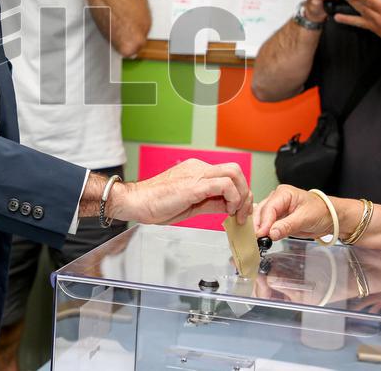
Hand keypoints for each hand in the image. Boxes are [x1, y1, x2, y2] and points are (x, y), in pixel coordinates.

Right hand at [108, 159, 250, 224]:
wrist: (135, 202)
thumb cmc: (155, 204)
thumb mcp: (190, 204)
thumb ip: (210, 202)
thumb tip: (228, 206)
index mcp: (196, 171)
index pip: (228, 175)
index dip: (239, 193)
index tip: (238, 211)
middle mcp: (198, 168)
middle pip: (235, 170)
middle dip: (245, 192)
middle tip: (242, 212)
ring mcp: (196, 174)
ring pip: (234, 173)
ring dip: (241, 195)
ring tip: (236, 213)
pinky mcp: (194, 185)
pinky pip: (224, 185)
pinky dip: (233, 198)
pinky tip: (228, 211)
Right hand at [254, 184, 332, 240]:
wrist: (329, 217)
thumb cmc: (320, 212)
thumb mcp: (305, 218)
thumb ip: (287, 226)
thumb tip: (271, 233)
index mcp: (283, 193)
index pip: (269, 208)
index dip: (264, 222)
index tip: (261, 234)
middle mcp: (277, 199)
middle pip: (262, 212)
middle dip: (259, 225)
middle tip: (258, 239)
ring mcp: (276, 208)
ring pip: (261, 218)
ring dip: (259, 228)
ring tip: (260, 240)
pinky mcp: (277, 218)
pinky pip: (267, 224)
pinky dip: (264, 231)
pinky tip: (263, 238)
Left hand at [335, 0, 380, 52]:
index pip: (369, 0)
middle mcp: (378, 18)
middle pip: (360, 8)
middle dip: (349, 1)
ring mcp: (375, 26)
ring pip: (358, 18)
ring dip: (346, 16)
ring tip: (335, 15)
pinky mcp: (375, 31)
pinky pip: (361, 26)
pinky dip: (352, 23)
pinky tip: (345, 21)